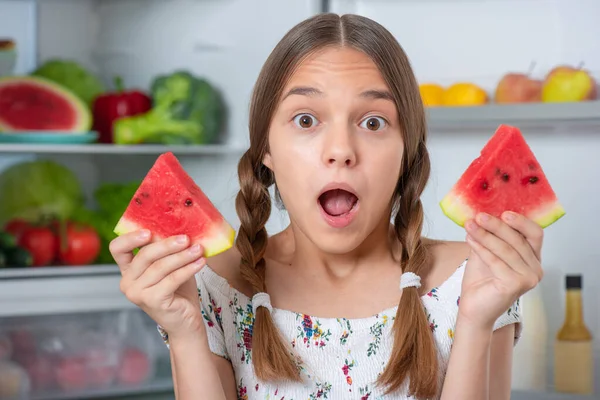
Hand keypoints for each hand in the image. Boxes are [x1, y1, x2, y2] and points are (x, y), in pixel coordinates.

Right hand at [109, 230, 206, 335]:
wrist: (185, 320)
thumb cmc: (178, 290)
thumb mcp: (171, 265)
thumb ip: (167, 249)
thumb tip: (178, 226)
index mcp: (128, 270)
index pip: (117, 248)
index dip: (130, 237)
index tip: (150, 231)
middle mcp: (127, 282)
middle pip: (144, 255)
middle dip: (167, 244)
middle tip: (186, 238)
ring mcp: (137, 293)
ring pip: (160, 267)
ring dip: (182, 256)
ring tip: (199, 249)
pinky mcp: (152, 301)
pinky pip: (172, 279)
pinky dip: (188, 268)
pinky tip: (200, 262)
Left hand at [459, 211, 543, 329]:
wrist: (473, 309)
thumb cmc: (480, 281)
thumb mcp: (485, 252)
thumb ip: (488, 236)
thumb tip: (480, 214)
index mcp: (533, 259)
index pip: (535, 234)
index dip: (521, 221)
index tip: (502, 212)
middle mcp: (536, 269)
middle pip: (518, 239)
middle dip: (496, 225)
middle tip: (478, 215)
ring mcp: (529, 278)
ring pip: (506, 249)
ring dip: (485, 235)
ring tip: (469, 225)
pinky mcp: (516, 285)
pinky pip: (496, 261)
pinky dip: (482, 248)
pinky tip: (469, 239)